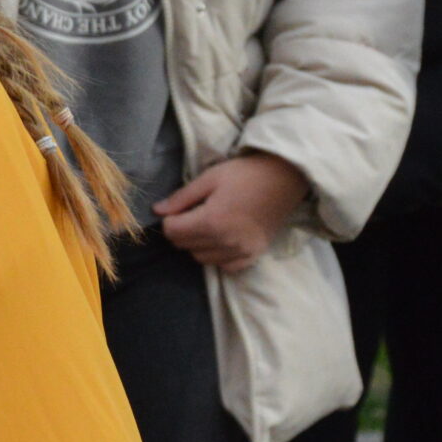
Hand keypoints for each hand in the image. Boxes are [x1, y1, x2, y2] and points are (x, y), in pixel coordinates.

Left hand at [155, 151, 312, 273]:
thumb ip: (182, 198)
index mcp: (212, 221)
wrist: (284, 180)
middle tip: (193, 213)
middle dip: (182, 231)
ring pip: (201, 258)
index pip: (173, 232)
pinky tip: (223, 238)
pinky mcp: (253, 256)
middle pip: (185, 246)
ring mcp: (241, 252)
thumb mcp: (209, 178)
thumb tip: (157, 211)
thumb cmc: (244, 174)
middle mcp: (225, 242)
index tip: (179, 208)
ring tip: (209, 224)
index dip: (170, 219)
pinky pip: (224, 266)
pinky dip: (218, 256)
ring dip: (197, 244)